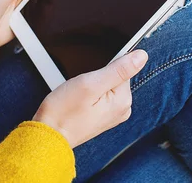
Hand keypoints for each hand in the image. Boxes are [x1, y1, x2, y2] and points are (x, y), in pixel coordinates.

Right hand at [33, 50, 148, 147]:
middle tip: (82, 88)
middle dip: (97, 76)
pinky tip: (80, 101)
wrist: (49, 134)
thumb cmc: (65, 112)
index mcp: (123, 100)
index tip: (90, 77)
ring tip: (79, 96)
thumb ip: (118, 69)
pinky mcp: (103, 115)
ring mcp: (113, 113)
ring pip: (106, 84)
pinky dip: (90, 92)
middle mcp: (122, 108)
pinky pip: (101, 94)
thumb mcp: (91, 84)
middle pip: (115, 76)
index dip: (104, 66)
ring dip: (92, 84)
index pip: (123, 68)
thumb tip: (142, 56)